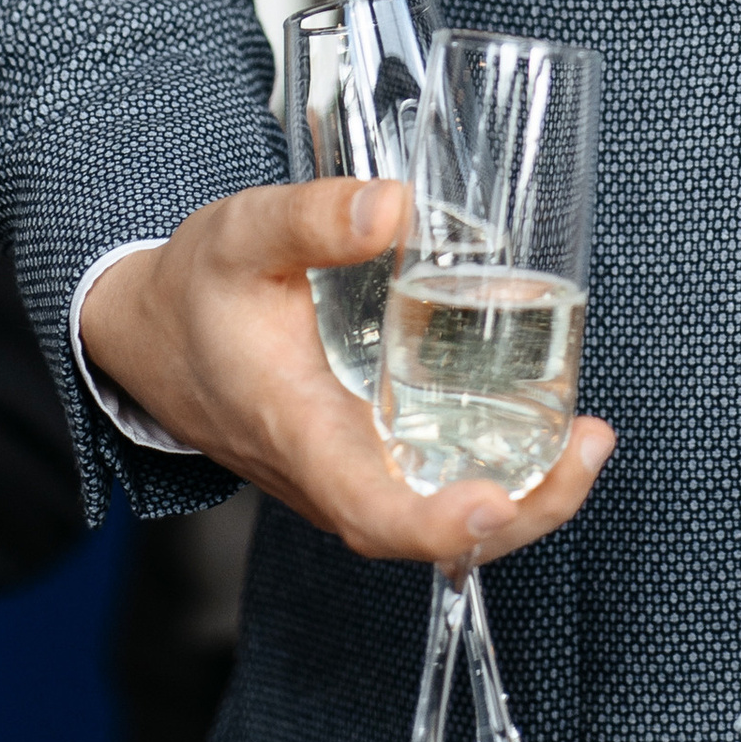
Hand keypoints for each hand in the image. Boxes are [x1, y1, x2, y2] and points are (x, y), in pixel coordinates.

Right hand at [78, 179, 616, 564]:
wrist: (151, 337)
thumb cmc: (196, 291)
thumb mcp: (242, 233)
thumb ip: (313, 217)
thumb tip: (395, 207)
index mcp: (295, 429)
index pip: (369, 511)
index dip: (440, 524)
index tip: (499, 502)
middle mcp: (326, 473)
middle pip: (427, 534)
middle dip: (523, 511)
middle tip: (589, 447)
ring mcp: (346, 476)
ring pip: (438, 520)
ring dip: (524, 497)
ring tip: (588, 441)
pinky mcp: (360, 462)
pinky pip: (431, 491)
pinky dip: (496, 475)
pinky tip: (545, 430)